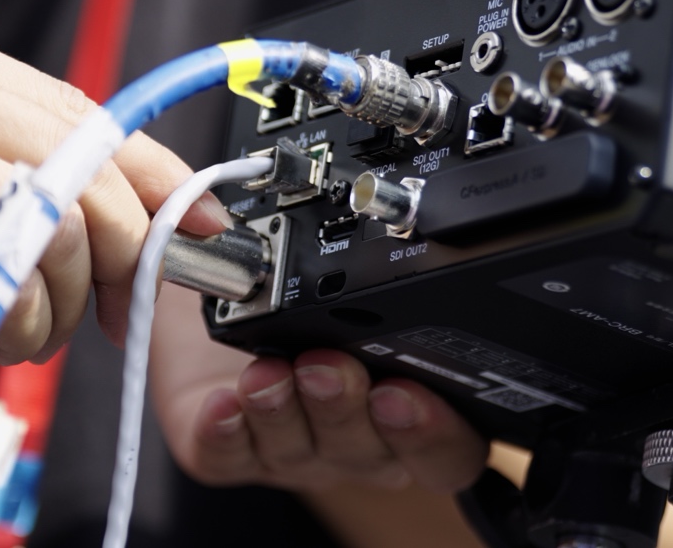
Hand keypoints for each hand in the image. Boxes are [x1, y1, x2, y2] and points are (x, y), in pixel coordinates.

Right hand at [0, 0, 228, 373]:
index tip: (188, 215)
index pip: (68, 105)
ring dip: (65, 297)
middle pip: (79, 158)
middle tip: (122, 299)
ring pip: (51, 221)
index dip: (144, 170)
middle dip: (127, 241)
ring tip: (34, 327)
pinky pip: (3, 280)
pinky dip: (21, 324)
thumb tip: (107, 194)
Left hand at [150, 285, 488, 493]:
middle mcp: (360, 435)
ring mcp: (296, 449)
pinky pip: (229, 457)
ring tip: (267, 371)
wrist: (223, 293)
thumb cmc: (299, 278)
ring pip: (300, 453)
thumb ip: (376, 259)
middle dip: (345, 407)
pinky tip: (223, 404)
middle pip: (371, 453)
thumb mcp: (348, 264)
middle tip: (326, 366)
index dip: (433, 431)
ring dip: (283, 409)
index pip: (449, 445)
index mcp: (412, 400)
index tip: (404, 393)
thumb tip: (397, 215)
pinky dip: (225, 431)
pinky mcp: (229, 451)